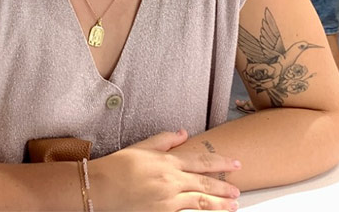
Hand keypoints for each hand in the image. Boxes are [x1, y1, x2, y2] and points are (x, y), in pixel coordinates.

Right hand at [89, 129, 240, 210]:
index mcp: (167, 161)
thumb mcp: (141, 147)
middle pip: (204, 182)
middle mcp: (171, 180)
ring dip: (218, 203)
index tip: (235, 163)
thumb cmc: (117, 167)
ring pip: (200, 201)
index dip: (220, 162)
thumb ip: (165, 140)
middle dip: (224, 186)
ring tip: (233, 205)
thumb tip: (183, 132)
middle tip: (238, 189)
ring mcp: (167, 199)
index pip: (201, 160)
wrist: (100, 187)